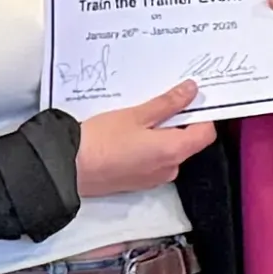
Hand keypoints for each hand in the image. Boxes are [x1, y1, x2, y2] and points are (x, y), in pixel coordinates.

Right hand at [71, 82, 211, 197]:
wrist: (67, 168)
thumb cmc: (100, 141)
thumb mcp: (136, 115)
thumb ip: (167, 103)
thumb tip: (190, 92)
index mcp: (174, 151)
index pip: (205, 133)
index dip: (201, 115)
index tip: (189, 101)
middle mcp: (169, 169)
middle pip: (187, 142)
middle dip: (177, 123)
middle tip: (158, 104)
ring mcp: (153, 179)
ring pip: (168, 151)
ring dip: (160, 134)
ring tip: (138, 118)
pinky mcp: (137, 182)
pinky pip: (152, 161)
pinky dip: (147, 147)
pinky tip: (128, 134)